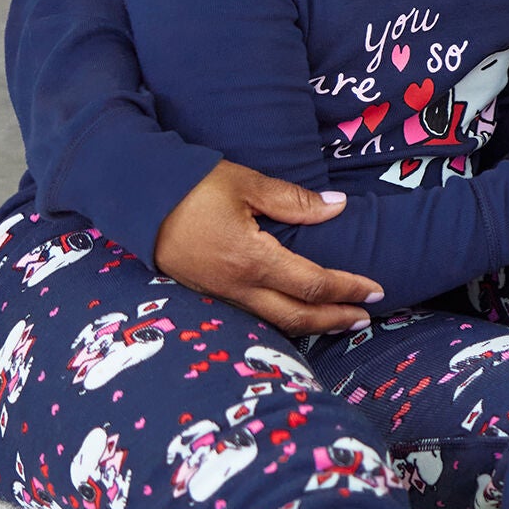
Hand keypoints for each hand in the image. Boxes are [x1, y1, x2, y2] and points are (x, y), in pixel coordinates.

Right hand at [153, 160, 382, 333]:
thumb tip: (338, 208)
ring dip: (312, 325)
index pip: (312, 284)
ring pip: (274, 322)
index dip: (347, 289)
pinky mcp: (207, 294)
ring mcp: (219, 294)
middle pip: (297, 316)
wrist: (134, 199)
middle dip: (335, 319)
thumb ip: (294, 201)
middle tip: (365, 317)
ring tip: (339, 321)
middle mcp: (237, 286)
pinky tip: (295, 312)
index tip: (375, 289)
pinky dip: (283, 319)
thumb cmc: (190, 185)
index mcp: (250, 258)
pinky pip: (253, 316)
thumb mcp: (246, 184)